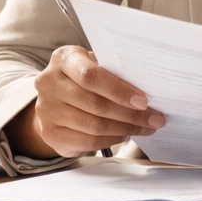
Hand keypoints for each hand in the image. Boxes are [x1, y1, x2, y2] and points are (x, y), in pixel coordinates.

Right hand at [7, 46, 164, 158]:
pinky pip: (87, 141)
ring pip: (94, 125)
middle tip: (155, 118)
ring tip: (146, 127)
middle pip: (95, 104)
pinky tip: (125, 134)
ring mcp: (46, 110)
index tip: (144, 101)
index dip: (119, 90)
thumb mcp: (95, 64)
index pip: (91, 76)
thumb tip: (149, 87)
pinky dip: (111, 139)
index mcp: (64, 59)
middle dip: (131, 114)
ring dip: (125, 128)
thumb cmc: (83, 77)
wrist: (55, 99)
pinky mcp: (50, 133)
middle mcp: (49, 83)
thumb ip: (114, 71)